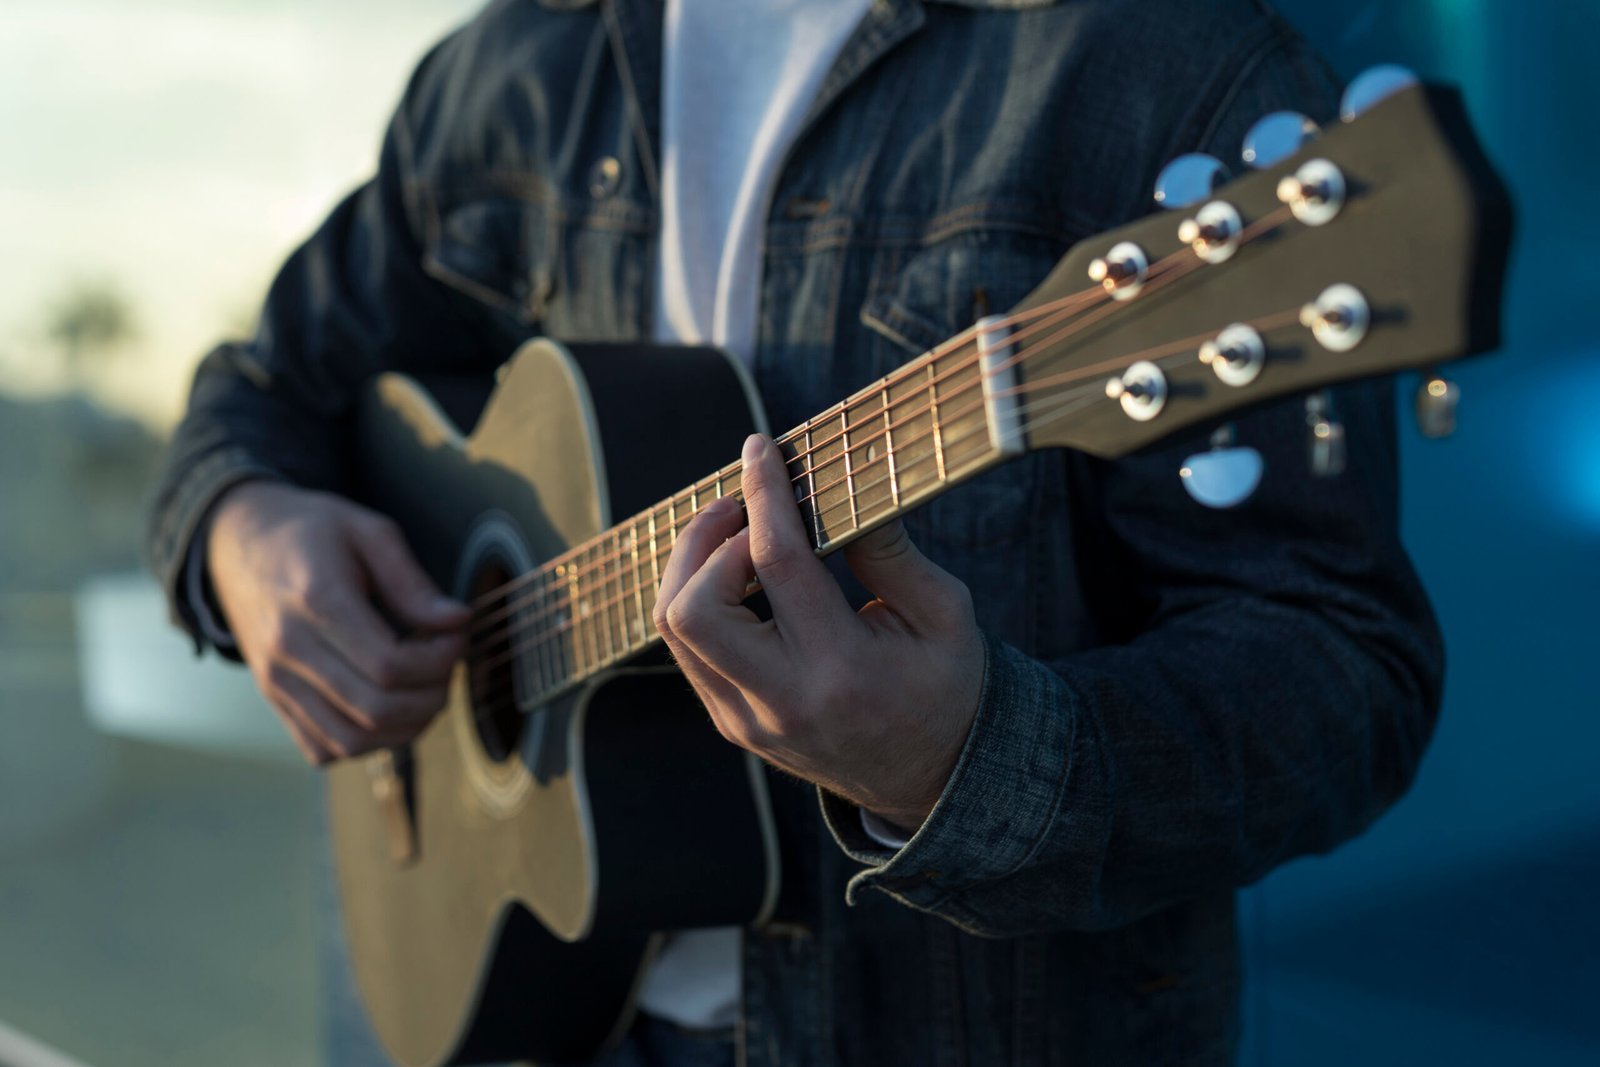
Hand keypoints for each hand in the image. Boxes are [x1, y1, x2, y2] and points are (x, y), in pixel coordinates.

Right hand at [207, 482, 469, 764]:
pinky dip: (366, 742)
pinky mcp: (273, 698)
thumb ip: (413, 582)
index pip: (390, 665)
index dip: (439, 661)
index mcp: (317, 602)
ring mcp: (276, 681)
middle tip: (447, 667)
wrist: (236, 543)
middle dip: (431, 696)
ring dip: (405, 727)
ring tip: (426, 691)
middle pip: (376, 709)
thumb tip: (457, 621)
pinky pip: (323, 748)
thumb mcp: (368, 532)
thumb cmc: (309, 533)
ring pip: (352, 741)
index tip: (456, 639)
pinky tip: (388, 709)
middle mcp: (290, 650)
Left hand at [653, 435, 984, 831]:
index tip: (759, 449)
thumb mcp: (943, 613)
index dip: (763, 495)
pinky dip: (699, 600)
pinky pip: (687, 652)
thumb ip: (888, 549)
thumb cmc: (947, 684)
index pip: (778, 565)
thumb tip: (837, 480)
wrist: (936, 779)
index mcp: (843, 672)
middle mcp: (782, 703)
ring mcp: (748, 722)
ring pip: (674, 630)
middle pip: (694, 609)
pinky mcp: (733, 726)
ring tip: (735, 534)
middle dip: (706, 541)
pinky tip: (735, 575)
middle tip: (741, 508)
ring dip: (692, 567)